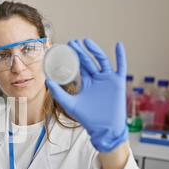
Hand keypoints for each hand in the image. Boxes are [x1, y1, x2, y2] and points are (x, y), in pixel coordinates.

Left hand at [45, 38, 127, 152]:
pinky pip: (121, 66)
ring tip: (86, 41)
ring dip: (95, 50)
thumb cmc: (87, 118)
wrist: (104, 128)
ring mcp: (108, 79)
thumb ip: (58, 93)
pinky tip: (118, 45)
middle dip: (81, 51)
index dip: (73, 57)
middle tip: (72, 42)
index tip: (66, 48)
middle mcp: (97, 79)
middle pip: (89, 61)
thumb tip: (47, 80)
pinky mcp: (118, 82)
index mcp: (86, 83)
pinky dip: (121, 55)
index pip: (79, 66)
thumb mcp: (70, 104)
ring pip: (102, 60)